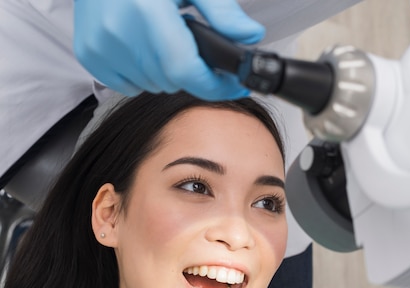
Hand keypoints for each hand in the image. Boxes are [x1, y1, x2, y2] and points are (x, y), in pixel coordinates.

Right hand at [73, 0, 264, 99]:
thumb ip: (221, 11)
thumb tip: (250, 36)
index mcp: (147, 11)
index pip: (187, 71)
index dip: (216, 85)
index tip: (234, 86)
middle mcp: (120, 32)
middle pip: (174, 81)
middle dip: (193, 72)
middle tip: (195, 47)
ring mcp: (101, 47)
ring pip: (154, 86)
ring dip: (168, 73)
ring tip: (167, 42)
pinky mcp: (90, 54)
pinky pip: (129, 85)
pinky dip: (144, 74)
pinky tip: (145, 48)